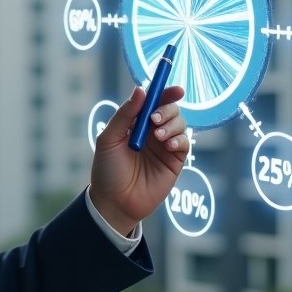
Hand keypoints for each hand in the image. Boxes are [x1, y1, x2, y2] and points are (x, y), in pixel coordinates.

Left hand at [89, 84, 188, 235]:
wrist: (114, 202)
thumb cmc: (107, 170)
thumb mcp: (109, 139)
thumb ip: (125, 114)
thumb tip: (141, 89)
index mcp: (135, 123)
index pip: (153, 101)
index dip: (165, 92)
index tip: (174, 89)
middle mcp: (151, 131)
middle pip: (170, 109)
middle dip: (167, 109)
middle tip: (155, 119)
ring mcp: (164, 145)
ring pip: (180, 123)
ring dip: (172, 124)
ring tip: (158, 136)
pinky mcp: (174, 161)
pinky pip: (185, 142)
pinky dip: (180, 139)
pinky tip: (169, 145)